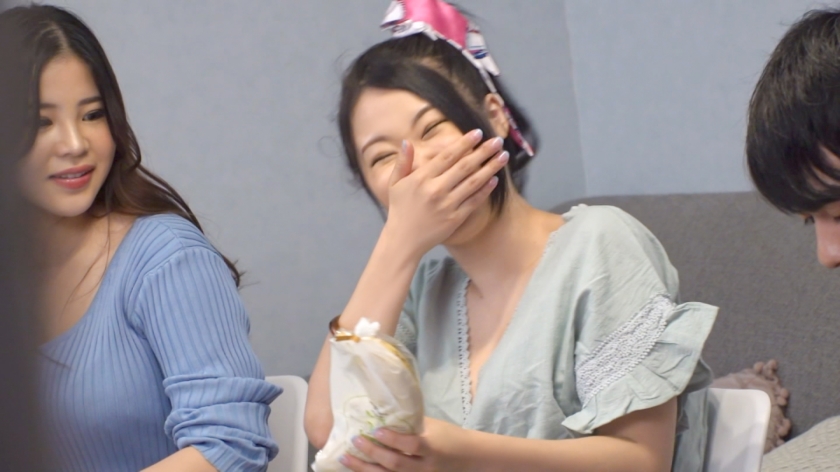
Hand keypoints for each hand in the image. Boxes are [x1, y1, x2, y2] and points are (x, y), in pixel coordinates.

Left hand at [340, 417, 471, 471]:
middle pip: (395, 464)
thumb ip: (410, 422)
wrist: (468, 459)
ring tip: (345, 458)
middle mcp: (424, 468)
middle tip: (355, 440)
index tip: (376, 430)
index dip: (393, 439)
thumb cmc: (450, 437)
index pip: (411, 445)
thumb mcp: (433, 426)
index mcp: (431, 448)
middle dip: (373, 453)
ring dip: (364, 469)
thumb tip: (383, 410)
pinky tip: (358, 470)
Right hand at [383, 130, 506, 256]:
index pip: (447, 156)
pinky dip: (485, 190)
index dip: (464, 143)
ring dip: (490, 168)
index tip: (478, 133)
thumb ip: (402, 162)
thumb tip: (407, 142)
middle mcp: (436, 190)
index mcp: (421, 178)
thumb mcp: (395, 184)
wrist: (403, 241)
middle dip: (483, 152)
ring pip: (473, 182)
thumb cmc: (400, 210)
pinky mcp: (455, 219)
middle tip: (498, 141)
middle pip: (465, 166)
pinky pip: (473, 201)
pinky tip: (495, 179)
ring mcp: (447, 205)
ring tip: (504, 156)